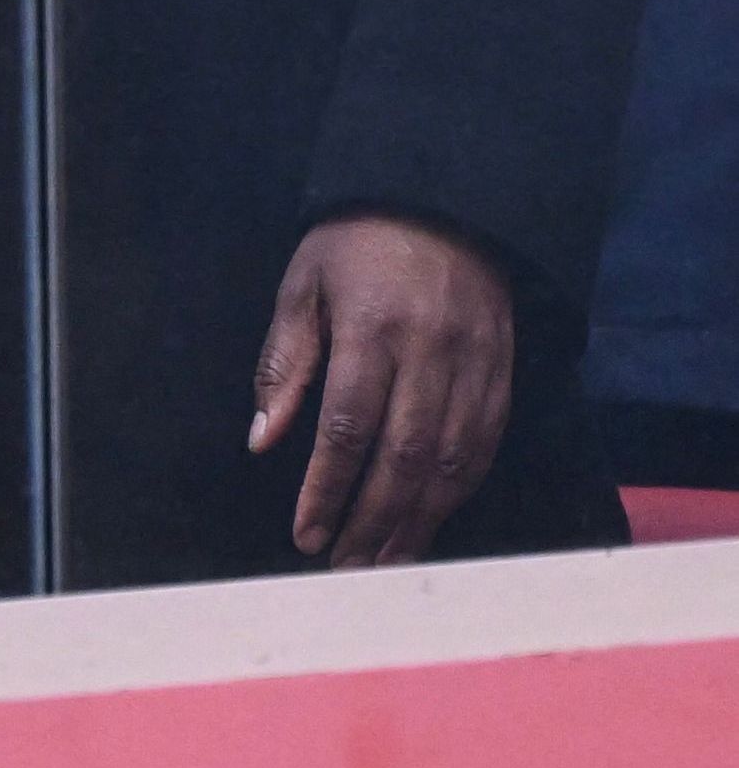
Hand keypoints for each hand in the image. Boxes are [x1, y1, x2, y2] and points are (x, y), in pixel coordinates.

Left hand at [250, 213, 513, 567]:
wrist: (446, 201)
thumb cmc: (357, 243)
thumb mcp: (302, 285)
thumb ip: (284, 362)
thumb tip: (264, 439)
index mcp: (371, 328)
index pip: (348, 427)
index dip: (327, 488)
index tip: (306, 532)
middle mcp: (431, 352)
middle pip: (403, 457)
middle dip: (372, 520)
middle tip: (343, 566)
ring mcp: (476, 364)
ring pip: (451, 461)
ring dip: (418, 520)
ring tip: (384, 561)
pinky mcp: (504, 372)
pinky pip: (486, 444)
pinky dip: (458, 490)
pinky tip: (431, 518)